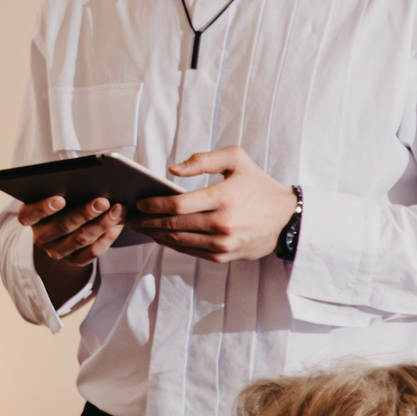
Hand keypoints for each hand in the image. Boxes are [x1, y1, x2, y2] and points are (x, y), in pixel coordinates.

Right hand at [17, 193, 123, 306]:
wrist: (68, 225)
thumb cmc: (64, 199)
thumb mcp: (58, 192)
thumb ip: (65, 187)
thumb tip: (88, 181)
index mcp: (29, 217)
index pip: (29, 214)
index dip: (43, 208)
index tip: (60, 199)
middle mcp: (40, 237)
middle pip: (62, 226)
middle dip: (85, 213)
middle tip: (103, 201)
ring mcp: (57, 251)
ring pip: (80, 239)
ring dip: (102, 224)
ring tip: (118, 210)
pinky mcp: (74, 260)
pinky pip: (92, 252)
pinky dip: (107, 238)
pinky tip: (117, 225)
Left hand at [129, 147, 296, 262]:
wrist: (286, 217)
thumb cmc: (257, 184)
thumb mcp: (236, 159)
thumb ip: (203, 160)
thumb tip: (171, 170)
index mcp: (223, 197)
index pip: (177, 204)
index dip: (153, 204)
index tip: (139, 202)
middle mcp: (222, 223)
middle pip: (172, 225)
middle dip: (147, 221)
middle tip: (131, 218)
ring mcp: (223, 243)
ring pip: (178, 241)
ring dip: (155, 234)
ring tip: (141, 227)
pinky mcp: (224, 255)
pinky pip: (190, 252)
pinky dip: (172, 244)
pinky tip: (161, 237)